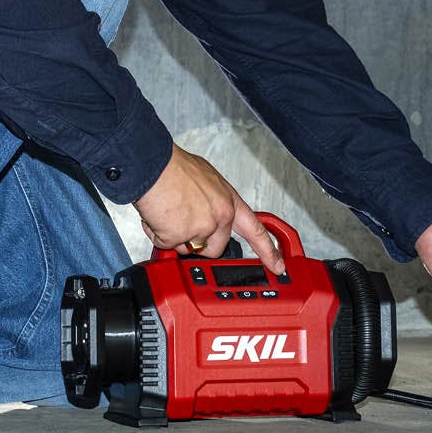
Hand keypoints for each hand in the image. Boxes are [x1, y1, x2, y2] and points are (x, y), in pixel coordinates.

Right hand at [133, 143, 284, 274]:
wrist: (153, 166)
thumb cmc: (174, 168)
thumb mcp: (207, 180)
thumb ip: (213, 201)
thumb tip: (206, 212)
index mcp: (229, 201)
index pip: (256, 230)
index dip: (268, 251)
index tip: (278, 266)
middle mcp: (221, 216)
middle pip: (214, 249)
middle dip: (197, 242)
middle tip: (183, 220)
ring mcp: (202, 228)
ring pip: (188, 249)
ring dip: (175, 237)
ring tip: (168, 212)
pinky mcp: (180, 236)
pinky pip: (166, 246)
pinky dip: (157, 234)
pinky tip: (157, 215)